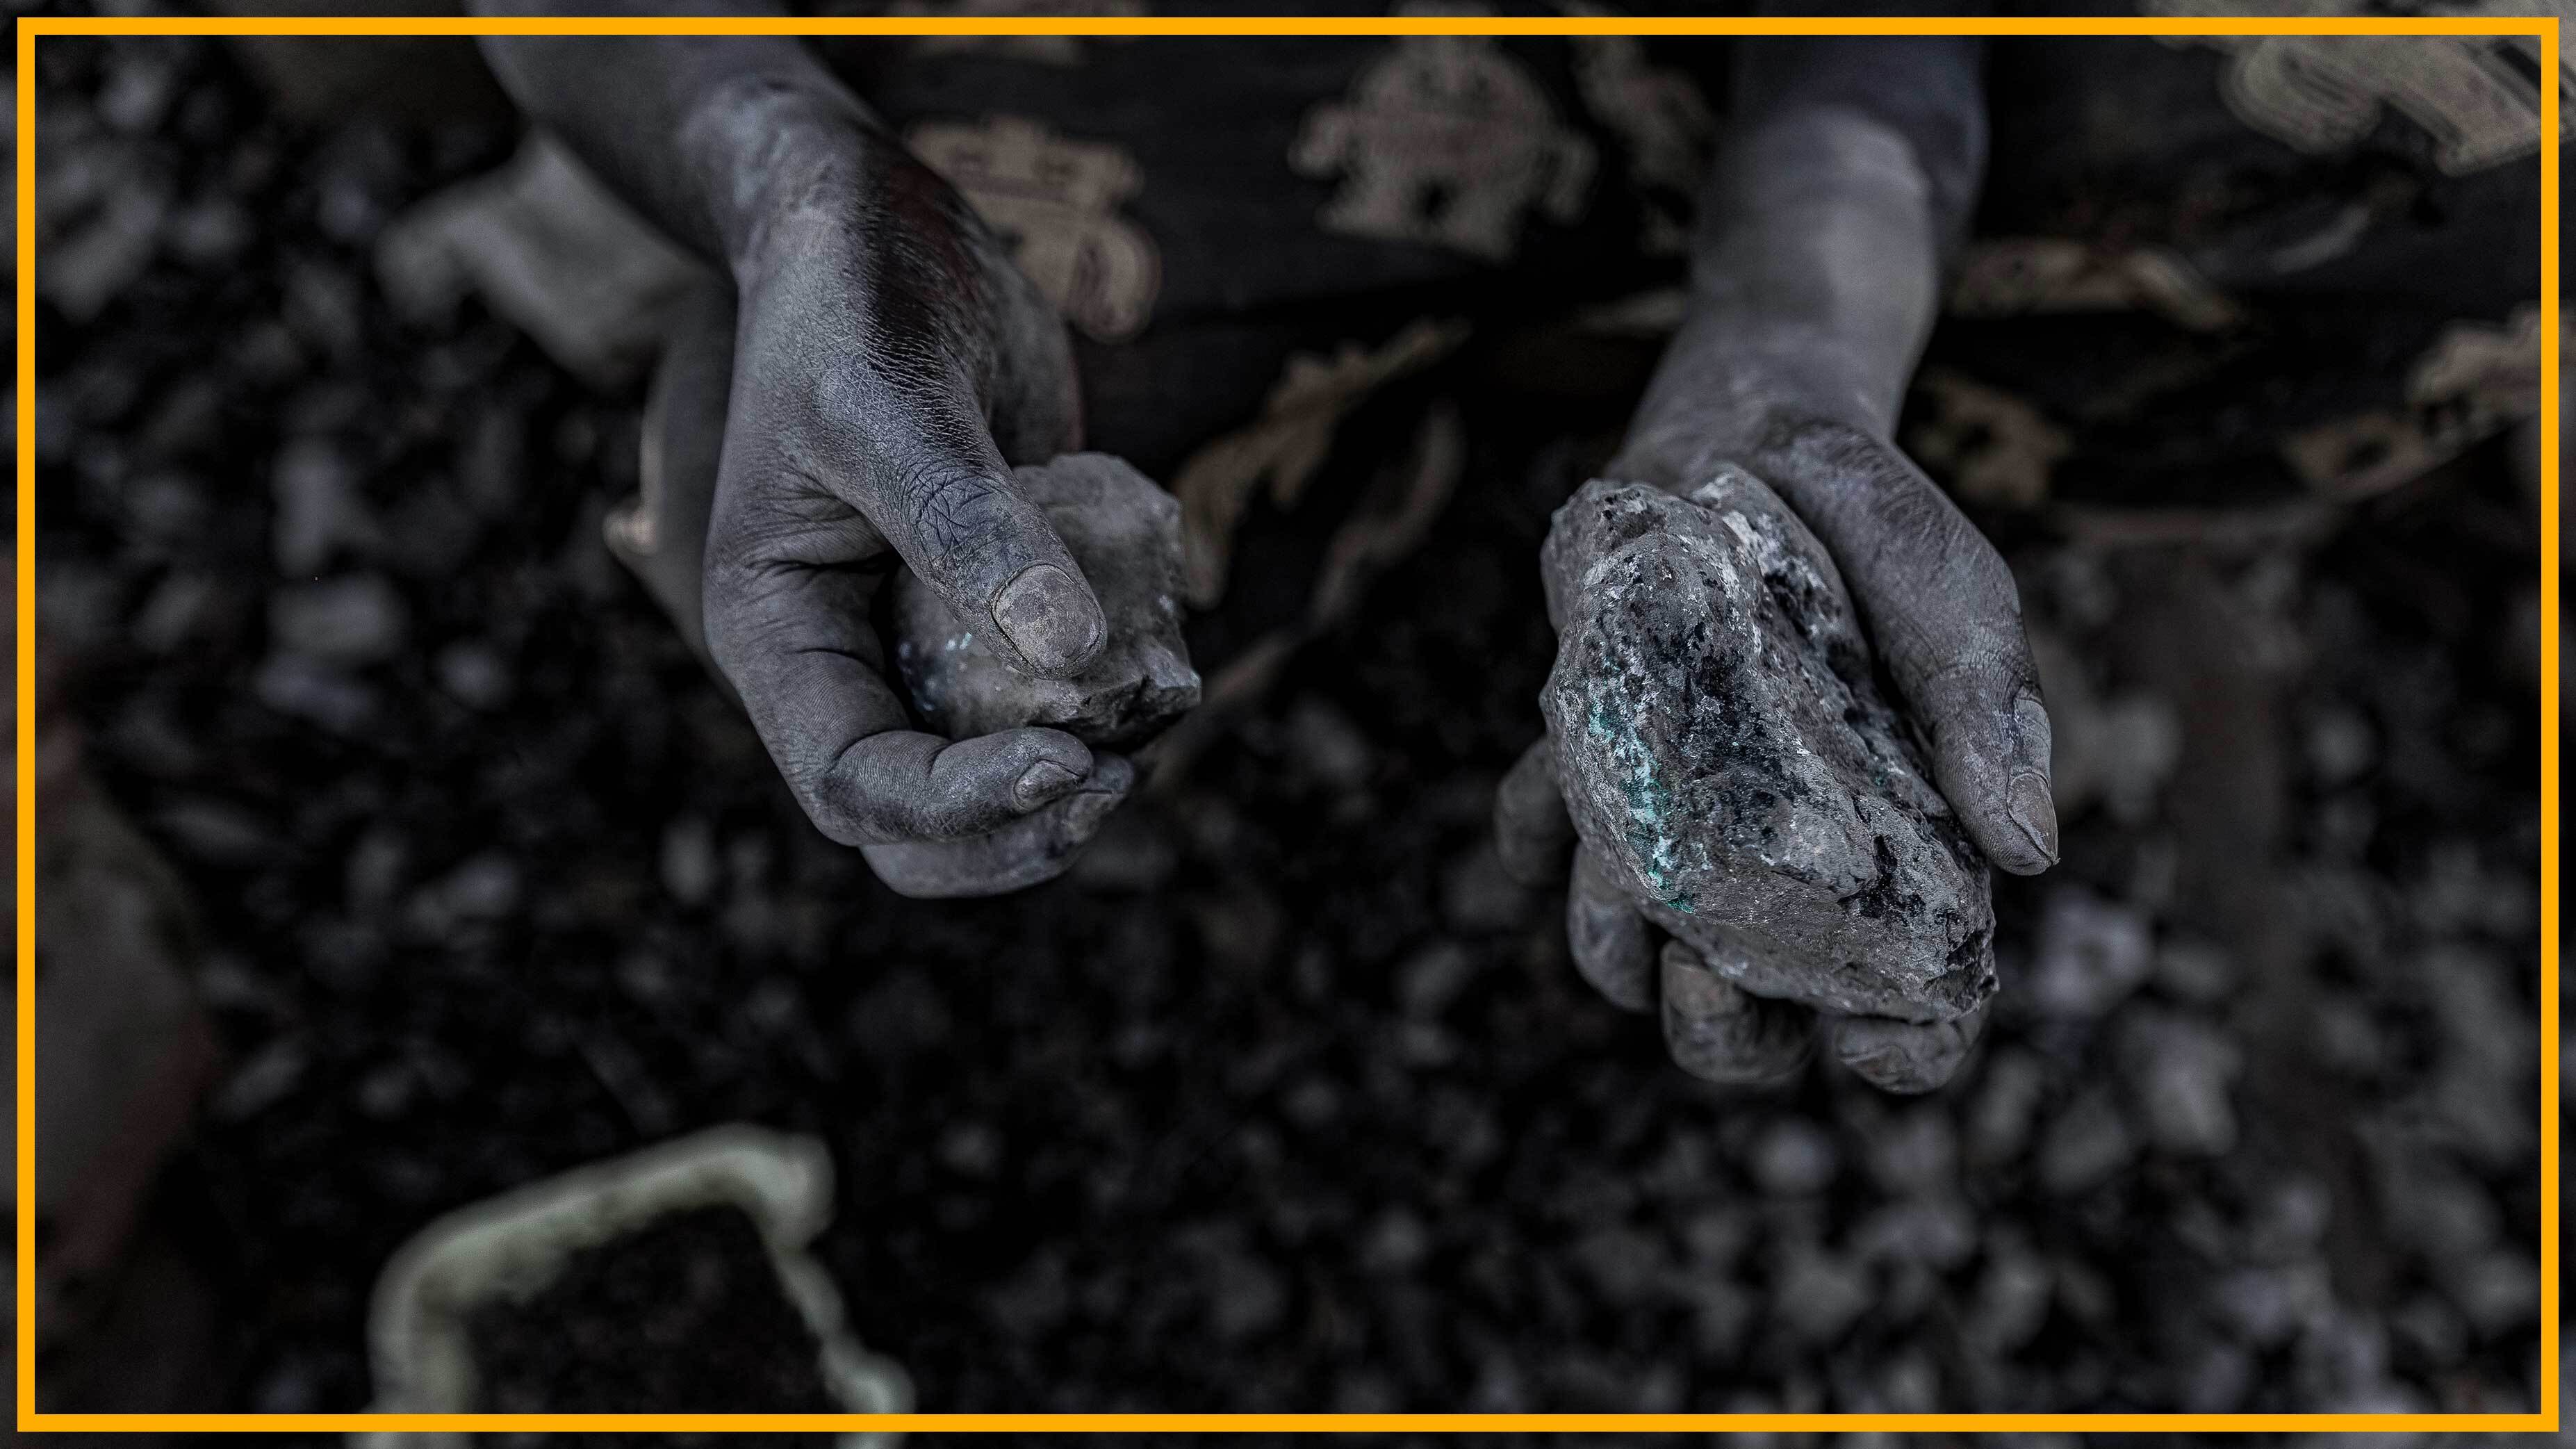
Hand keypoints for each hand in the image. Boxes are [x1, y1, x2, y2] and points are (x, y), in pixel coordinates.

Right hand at [656, 127, 1132, 895]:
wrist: (881, 229)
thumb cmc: (854, 300)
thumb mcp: (889, 402)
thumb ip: (970, 527)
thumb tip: (1076, 655)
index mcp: (779, 638)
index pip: (855, 785)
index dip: (960, 805)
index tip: (1071, 760)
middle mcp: (846, 660)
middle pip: (917, 826)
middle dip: (1016, 830)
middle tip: (1117, 781)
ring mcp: (923, 641)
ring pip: (992, 775)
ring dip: (1073, 783)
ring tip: (1156, 720)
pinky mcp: (1001, 606)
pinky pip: (1055, 694)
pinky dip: (1112, 700)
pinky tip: (1168, 654)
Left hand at [1495, 378, 2052, 1093]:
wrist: (1757, 431)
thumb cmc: (1878, 532)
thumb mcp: (1950, 598)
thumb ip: (1986, 711)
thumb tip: (2026, 853)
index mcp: (1887, 866)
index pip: (1910, 1015)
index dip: (1902, 1055)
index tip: (1871, 1043)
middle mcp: (1771, 872)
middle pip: (1742, 1029)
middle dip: (1720, 1038)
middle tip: (1712, 980)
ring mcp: (1669, 827)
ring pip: (1622, 956)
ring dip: (1618, 952)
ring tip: (1632, 886)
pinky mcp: (1584, 766)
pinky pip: (1536, 840)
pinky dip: (1539, 831)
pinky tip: (1566, 779)